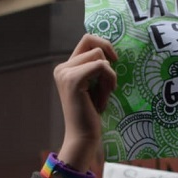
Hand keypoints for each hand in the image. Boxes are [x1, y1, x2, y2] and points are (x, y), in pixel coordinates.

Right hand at [55, 34, 117, 171]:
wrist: (84, 136)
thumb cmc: (92, 114)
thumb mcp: (95, 86)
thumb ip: (96, 68)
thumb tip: (110, 49)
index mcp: (66, 68)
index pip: (87, 40)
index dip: (104, 45)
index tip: (115, 62)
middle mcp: (62, 67)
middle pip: (92, 43)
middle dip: (107, 62)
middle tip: (109, 84)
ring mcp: (65, 72)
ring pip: (99, 56)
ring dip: (108, 76)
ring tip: (103, 96)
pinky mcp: (73, 79)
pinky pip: (101, 66)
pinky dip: (109, 80)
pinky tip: (103, 98)